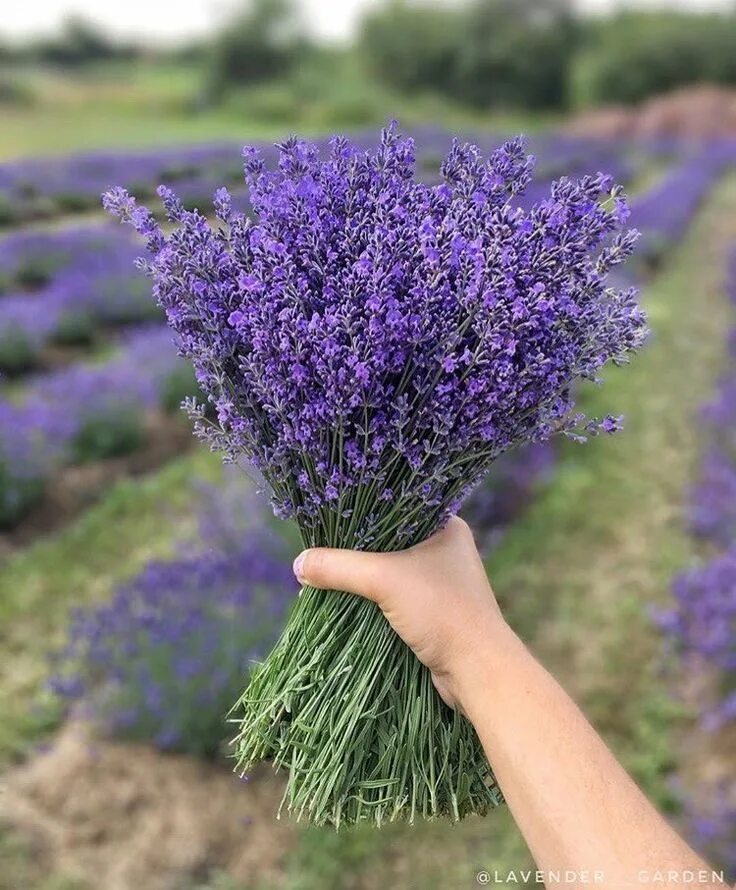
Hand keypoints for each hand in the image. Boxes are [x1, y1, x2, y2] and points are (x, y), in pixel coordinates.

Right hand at [292, 516, 509, 708]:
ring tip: (324, 578)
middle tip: (318, 553)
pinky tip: (344, 603)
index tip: (327, 522)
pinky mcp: (432, 612)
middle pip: (387, 543)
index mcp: (445, 526)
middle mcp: (444, 550)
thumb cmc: (441, 611)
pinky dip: (370, 601)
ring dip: (360, 581)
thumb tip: (298, 563)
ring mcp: (439, 582)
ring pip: (388, 572)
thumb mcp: (384, 579)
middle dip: (354, 553)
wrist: (478, 670)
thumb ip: (339, 567)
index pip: (394, 508)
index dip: (360, 515)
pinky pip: (392, 598)